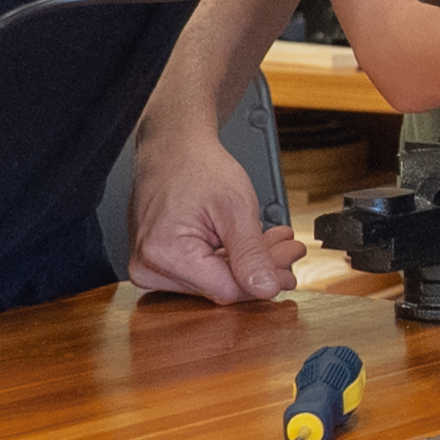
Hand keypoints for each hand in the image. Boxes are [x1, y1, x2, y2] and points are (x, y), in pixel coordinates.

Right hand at [127, 126, 304, 302]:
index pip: (226, 290)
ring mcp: (151, 267)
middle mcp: (150, 267)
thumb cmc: (198, 167)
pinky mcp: (158, 263)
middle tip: (290, 251)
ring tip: (276, 242)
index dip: (262, 282)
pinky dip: (229, 258)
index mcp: (165, 254)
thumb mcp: (236, 207)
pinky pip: (201, 271)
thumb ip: (251, 253)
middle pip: (221, 285)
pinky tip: (252, 245)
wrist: (174, 148)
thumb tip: (267, 289)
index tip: (289, 272)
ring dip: (248, 262)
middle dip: (260, 268)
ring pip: (214, 279)